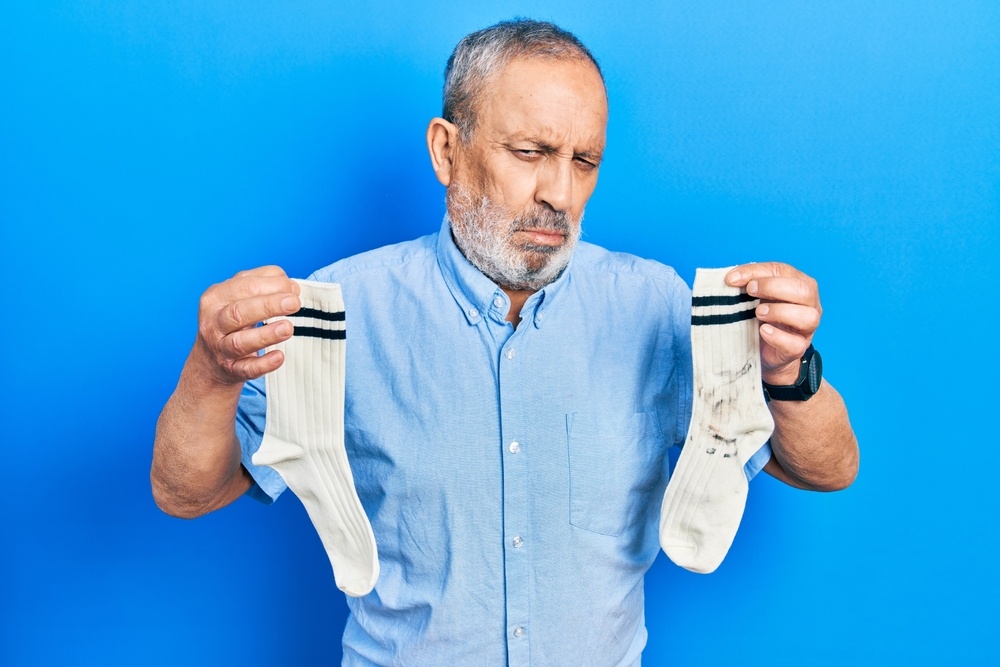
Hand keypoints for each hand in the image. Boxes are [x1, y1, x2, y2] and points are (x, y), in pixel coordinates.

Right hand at [193, 266, 300, 385]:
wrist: (210, 362)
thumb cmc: (232, 322)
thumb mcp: (238, 297)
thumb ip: (261, 285)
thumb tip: (290, 285)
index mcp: (215, 297)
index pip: (244, 286)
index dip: (271, 285)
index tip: (294, 289)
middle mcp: (214, 323)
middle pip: (238, 312)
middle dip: (268, 305)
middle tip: (294, 303)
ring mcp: (220, 348)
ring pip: (239, 342)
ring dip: (265, 335)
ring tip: (287, 328)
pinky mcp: (231, 370)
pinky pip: (247, 369)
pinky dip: (263, 364)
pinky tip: (279, 356)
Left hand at [725, 262, 820, 384]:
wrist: (760, 350)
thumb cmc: (759, 316)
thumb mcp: (753, 296)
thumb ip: (747, 284)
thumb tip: (731, 278)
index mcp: (798, 283)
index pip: (782, 270)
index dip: (756, 272)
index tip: (732, 279)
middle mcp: (809, 304)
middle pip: (804, 290)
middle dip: (773, 287)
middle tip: (750, 291)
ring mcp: (806, 328)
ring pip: (807, 316)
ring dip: (780, 312)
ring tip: (758, 313)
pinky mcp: (798, 347)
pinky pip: (795, 344)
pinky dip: (778, 336)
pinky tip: (763, 330)